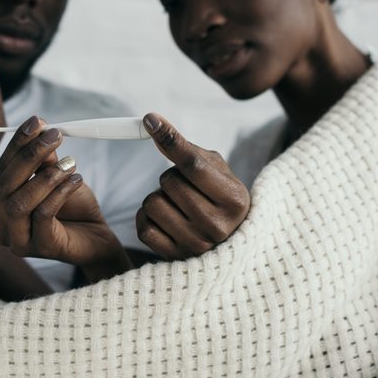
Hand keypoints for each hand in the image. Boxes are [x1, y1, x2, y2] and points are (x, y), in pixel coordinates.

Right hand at [0, 116, 131, 276]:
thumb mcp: (59, 177)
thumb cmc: (75, 209)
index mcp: (3, 203)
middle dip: (29, 157)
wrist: (97, 239)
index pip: (3, 169)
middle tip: (55, 136)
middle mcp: (4, 223)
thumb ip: (46, 158)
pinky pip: (43, 215)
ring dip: (45, 177)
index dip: (18, 144)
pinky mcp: (40, 249)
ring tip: (70, 163)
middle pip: (4, 186)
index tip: (37, 121)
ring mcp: (19, 240)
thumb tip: (41, 127)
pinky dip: (59, 193)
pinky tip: (76, 180)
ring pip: (19, 203)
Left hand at [136, 113, 249, 259]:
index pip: (193, 166)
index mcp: (234, 200)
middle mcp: (217, 226)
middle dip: (170, 177)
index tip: (150, 119)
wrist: (228, 244)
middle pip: (169, 182)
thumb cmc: (220, 198)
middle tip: (185, 187)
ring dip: (158, 197)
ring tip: (176, 205)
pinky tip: (164, 219)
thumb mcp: (217, 171)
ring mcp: (195, 245)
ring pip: (152, 203)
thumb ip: (187, 149)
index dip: (169, 139)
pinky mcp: (174, 258)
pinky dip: (146, 218)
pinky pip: (143, 228)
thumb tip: (152, 122)